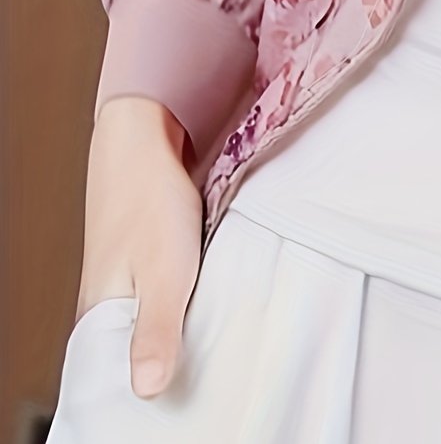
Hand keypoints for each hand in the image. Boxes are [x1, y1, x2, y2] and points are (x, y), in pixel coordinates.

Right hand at [77, 96, 202, 397]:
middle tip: (217, 388)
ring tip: (225, 359)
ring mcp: (134, 285)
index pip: (114, 385)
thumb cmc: (150, 201)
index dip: (146, 403)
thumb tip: (146, 389)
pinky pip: (176, 301)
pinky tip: (222, 314)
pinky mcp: (157, 266)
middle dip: (174, 375)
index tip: (186, 416)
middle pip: (142, 359)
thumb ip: (156, 329)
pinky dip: (196, 308)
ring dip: (189, 338)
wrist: (148, 139)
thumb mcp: (164, 271)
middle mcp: (112, 309)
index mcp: (100, 322)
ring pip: (163, 328)